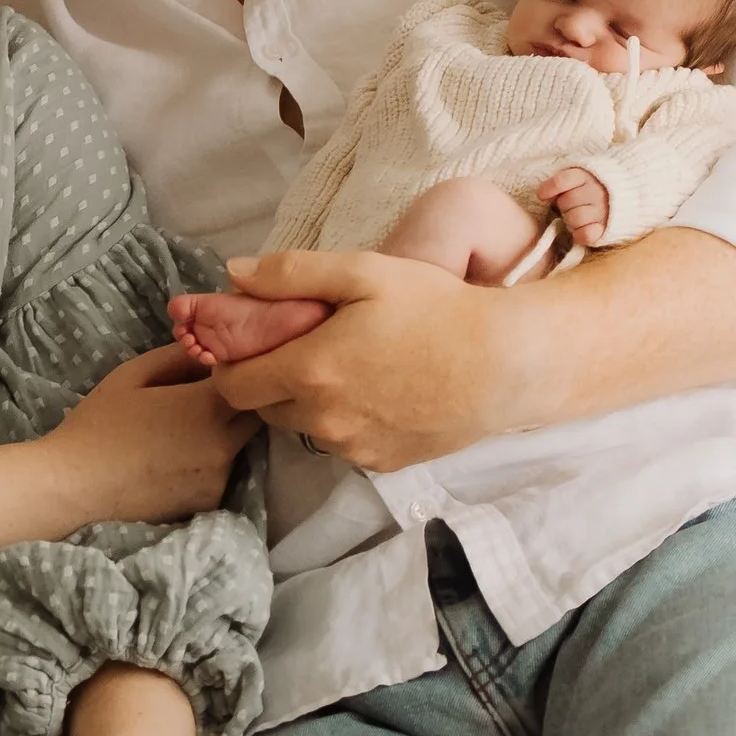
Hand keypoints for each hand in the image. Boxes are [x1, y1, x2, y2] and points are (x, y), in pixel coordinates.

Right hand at [41, 344, 259, 527]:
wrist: (74, 486)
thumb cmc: (99, 424)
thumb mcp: (133, 374)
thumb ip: (179, 356)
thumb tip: (210, 351)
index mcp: (206, 407)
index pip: (249, 380)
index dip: (235, 373)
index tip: (215, 371)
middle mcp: (224, 445)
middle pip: (254, 415)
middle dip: (237, 403)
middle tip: (202, 399)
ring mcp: (220, 477)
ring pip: (239, 444)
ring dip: (224, 433)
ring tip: (180, 433)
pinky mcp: (210, 502)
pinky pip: (222, 471)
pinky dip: (208, 462)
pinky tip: (174, 461)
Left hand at [202, 249, 533, 469]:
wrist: (505, 364)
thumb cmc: (437, 308)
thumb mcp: (364, 272)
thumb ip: (290, 273)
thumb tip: (233, 273)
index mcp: (308, 371)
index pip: (231, 385)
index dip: (231, 363)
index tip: (250, 343)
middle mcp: (322, 420)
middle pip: (262, 408)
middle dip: (268, 380)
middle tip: (301, 347)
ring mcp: (352, 448)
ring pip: (302, 428)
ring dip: (306, 403)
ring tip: (345, 367)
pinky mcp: (380, 464)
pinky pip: (341, 444)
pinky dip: (343, 422)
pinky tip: (375, 392)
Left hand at [539, 166, 609, 247]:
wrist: (625, 198)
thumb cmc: (593, 190)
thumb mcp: (578, 178)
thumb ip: (560, 183)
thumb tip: (543, 196)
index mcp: (587, 176)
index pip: (561, 181)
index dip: (548, 189)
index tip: (543, 196)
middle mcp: (597, 192)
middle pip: (565, 202)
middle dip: (564, 207)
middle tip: (574, 206)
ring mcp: (603, 211)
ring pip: (573, 220)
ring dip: (571, 222)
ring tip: (579, 218)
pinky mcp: (606, 229)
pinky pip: (585, 235)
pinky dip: (580, 234)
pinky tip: (582, 230)